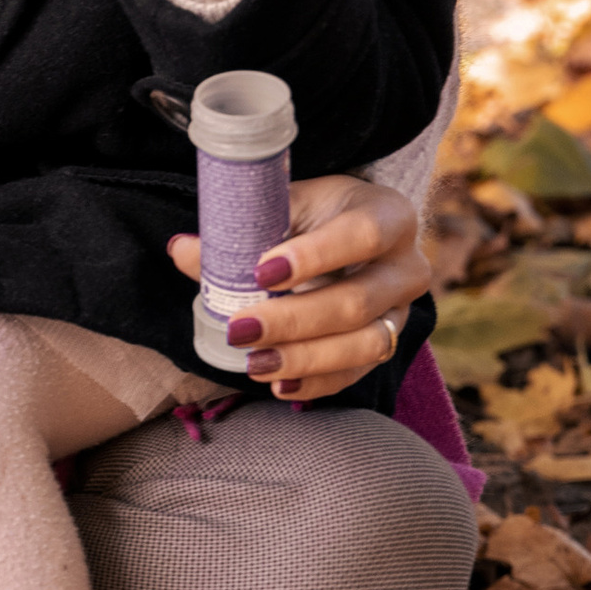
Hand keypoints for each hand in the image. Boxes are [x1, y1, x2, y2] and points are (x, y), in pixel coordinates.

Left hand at [168, 172, 427, 404]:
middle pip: (358, 302)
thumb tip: (184, 250)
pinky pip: (357, 373)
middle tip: (239, 329)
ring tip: (254, 365)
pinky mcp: (388, 344)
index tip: (261, 270)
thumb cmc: (316, 213)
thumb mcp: (286, 204)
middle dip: (294, 321)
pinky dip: (317, 383)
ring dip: (306, 360)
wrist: (352, 229)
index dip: (314, 256)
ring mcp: (402, 311)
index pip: (361, 236)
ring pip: (366, 346)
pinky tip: (279, 385)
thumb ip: (242, 226)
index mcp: (389, 215)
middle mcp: (406, 267)